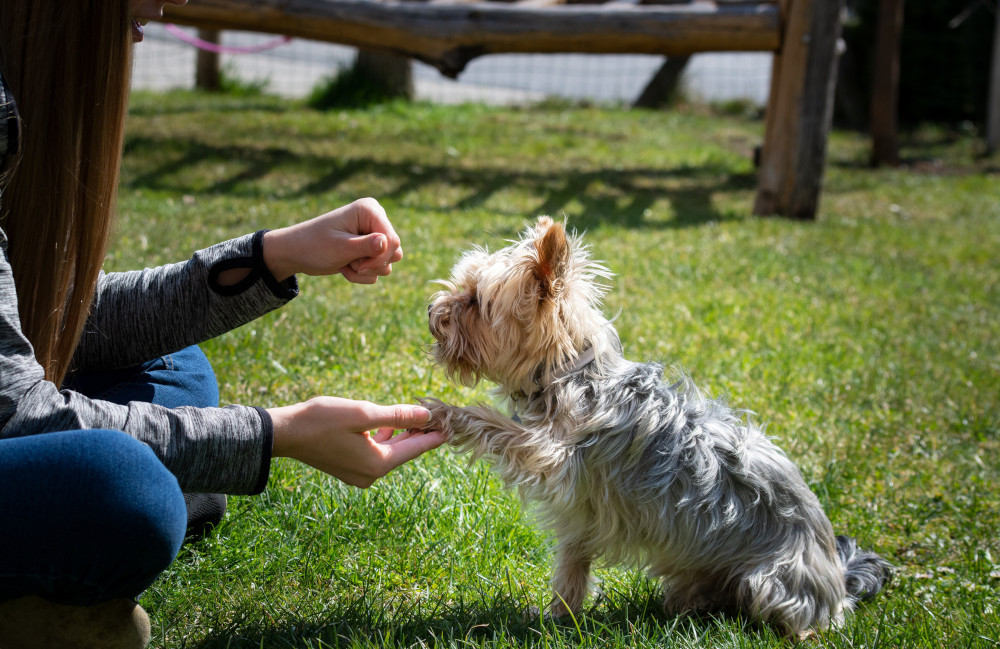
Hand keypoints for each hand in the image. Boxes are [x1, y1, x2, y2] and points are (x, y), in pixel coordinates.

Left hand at [262, 197, 403, 283]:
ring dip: (366, 271)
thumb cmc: (314, 245)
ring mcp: (373, 234)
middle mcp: (375, 219)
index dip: (380, 257)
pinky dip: (362, 274)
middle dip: (373, 265)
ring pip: (388, 262)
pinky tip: (345, 267)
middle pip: (394, 251)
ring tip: (345, 264)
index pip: (392, 239)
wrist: (296, 253)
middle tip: (352, 265)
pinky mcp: (370, 249)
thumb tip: (388, 243)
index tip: (360, 266)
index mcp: (369, 210)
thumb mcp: (340, 247)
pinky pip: (378, 269)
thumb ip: (366, 246)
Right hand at [267, 397, 445, 487]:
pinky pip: (376, 453)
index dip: (436, 435)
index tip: (454, 425)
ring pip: (391, 452)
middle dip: (421, 434)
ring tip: (420, 417)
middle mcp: (371, 475)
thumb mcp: (363, 413)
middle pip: (405, 452)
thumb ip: (397, 416)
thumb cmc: (322, 420)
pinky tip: (390, 425)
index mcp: (378, 464)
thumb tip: (426, 416)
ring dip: (403, 435)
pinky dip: (386, 439)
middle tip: (439, 416)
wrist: (284, 434)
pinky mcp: (348, 468)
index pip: (416, 449)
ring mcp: (359, 474)